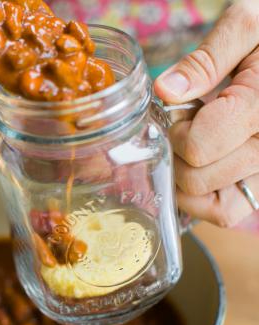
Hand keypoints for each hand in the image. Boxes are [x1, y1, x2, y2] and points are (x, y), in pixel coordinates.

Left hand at [154, 0, 258, 226]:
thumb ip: (206, 60)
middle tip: (190, 124)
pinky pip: (229, 211)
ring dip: (190, 178)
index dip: (176, 130)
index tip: (181, 109)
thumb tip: (166, 91)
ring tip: (201, 141)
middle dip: (179, 153)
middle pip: (198, 179)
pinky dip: (207, 196)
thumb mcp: (248, 24)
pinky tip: (206, 162)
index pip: (198, 146)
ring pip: (215, 206)